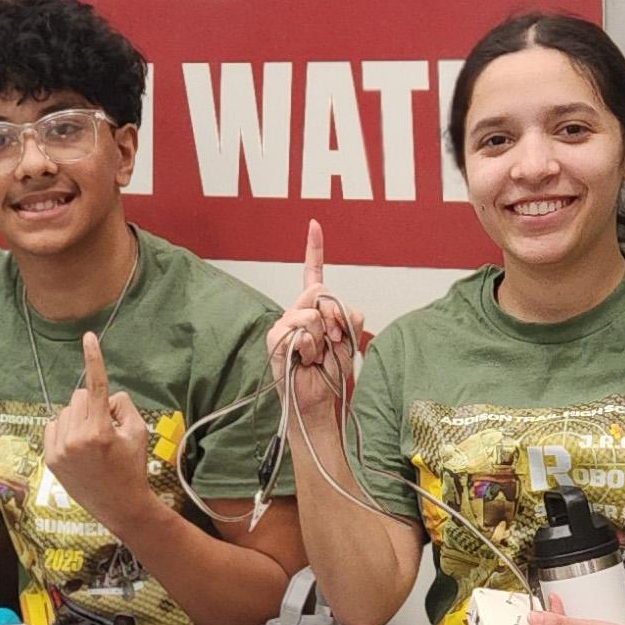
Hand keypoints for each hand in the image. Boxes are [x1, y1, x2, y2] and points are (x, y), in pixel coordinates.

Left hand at [40, 331, 153, 522]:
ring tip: (92, 443)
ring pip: (66, 411)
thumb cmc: (133, 468)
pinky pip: (54, 426)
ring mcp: (60, 450)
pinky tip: (78, 448)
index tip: (88, 337)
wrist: (121, 507)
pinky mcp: (51, 459)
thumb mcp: (138, 434)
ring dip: (79, 418)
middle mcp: (76, 439)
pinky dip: (66, 430)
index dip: (93, 359)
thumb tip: (108, 394)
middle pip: (79, 397)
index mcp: (100, 431)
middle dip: (93, 405)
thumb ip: (124, 406)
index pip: (96, 386)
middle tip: (106, 429)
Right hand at [264, 221, 362, 418]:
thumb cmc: (330, 372)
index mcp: (314, 308)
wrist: (317, 399)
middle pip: (320, 290)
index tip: (314, 224)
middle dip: (334, 316)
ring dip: (323, 337)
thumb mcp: (349, 340)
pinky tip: (305, 359)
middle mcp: (296, 311)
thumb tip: (334, 310)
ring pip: (313, 312)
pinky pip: (301, 329)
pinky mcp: (275, 338)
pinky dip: (310, 346)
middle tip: (332, 341)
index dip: (314, 248)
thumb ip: (348, 317)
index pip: (312, 273)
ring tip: (316, 354)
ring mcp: (284, 323)